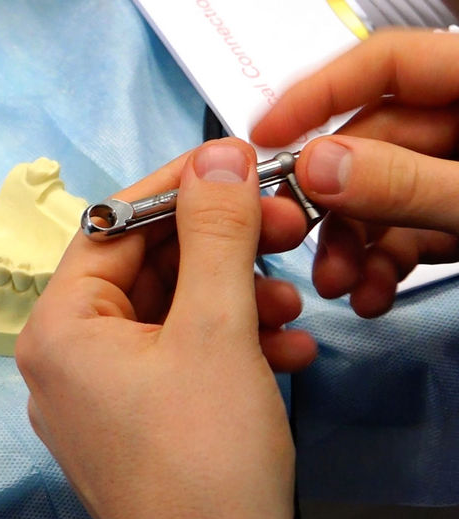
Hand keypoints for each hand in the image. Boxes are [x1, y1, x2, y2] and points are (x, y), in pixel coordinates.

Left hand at [16, 139, 312, 518]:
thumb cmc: (205, 468)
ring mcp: (93, 400)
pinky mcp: (131, 428)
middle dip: (219, 252)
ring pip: (166, 317)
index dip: (179, 188)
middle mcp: (60, 363)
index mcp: (55, 331)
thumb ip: (215, 235)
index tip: (238, 167)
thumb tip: (215, 160)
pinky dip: (227, 348)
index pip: (112, 227)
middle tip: (284, 231)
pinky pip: (174, 363)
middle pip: (142, 270)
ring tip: (289, 312)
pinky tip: (283, 356)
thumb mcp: (217, 330)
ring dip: (233, 301)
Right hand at [251, 30, 458, 317]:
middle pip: (373, 143)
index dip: (318, 95)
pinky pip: (412, 231)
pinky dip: (385, 265)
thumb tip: (318, 167)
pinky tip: (371, 296)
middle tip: (295, 237)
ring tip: (338, 284)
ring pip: (384, 197)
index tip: (263, 137)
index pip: (384, 65)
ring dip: (350, 245)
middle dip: (331, 203)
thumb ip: (406, 183)